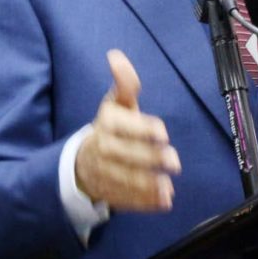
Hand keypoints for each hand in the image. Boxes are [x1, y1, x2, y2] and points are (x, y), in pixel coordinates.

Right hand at [75, 49, 180, 211]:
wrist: (83, 160)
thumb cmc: (110, 127)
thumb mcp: (117, 103)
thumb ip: (124, 83)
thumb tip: (116, 55)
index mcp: (105, 123)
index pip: (122, 126)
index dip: (142, 129)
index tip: (163, 133)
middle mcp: (101, 148)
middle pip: (123, 154)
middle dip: (149, 158)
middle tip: (174, 161)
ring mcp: (103, 173)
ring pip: (124, 179)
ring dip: (146, 184)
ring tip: (167, 186)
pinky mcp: (110, 192)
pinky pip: (126, 199)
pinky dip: (144, 202)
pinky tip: (163, 201)